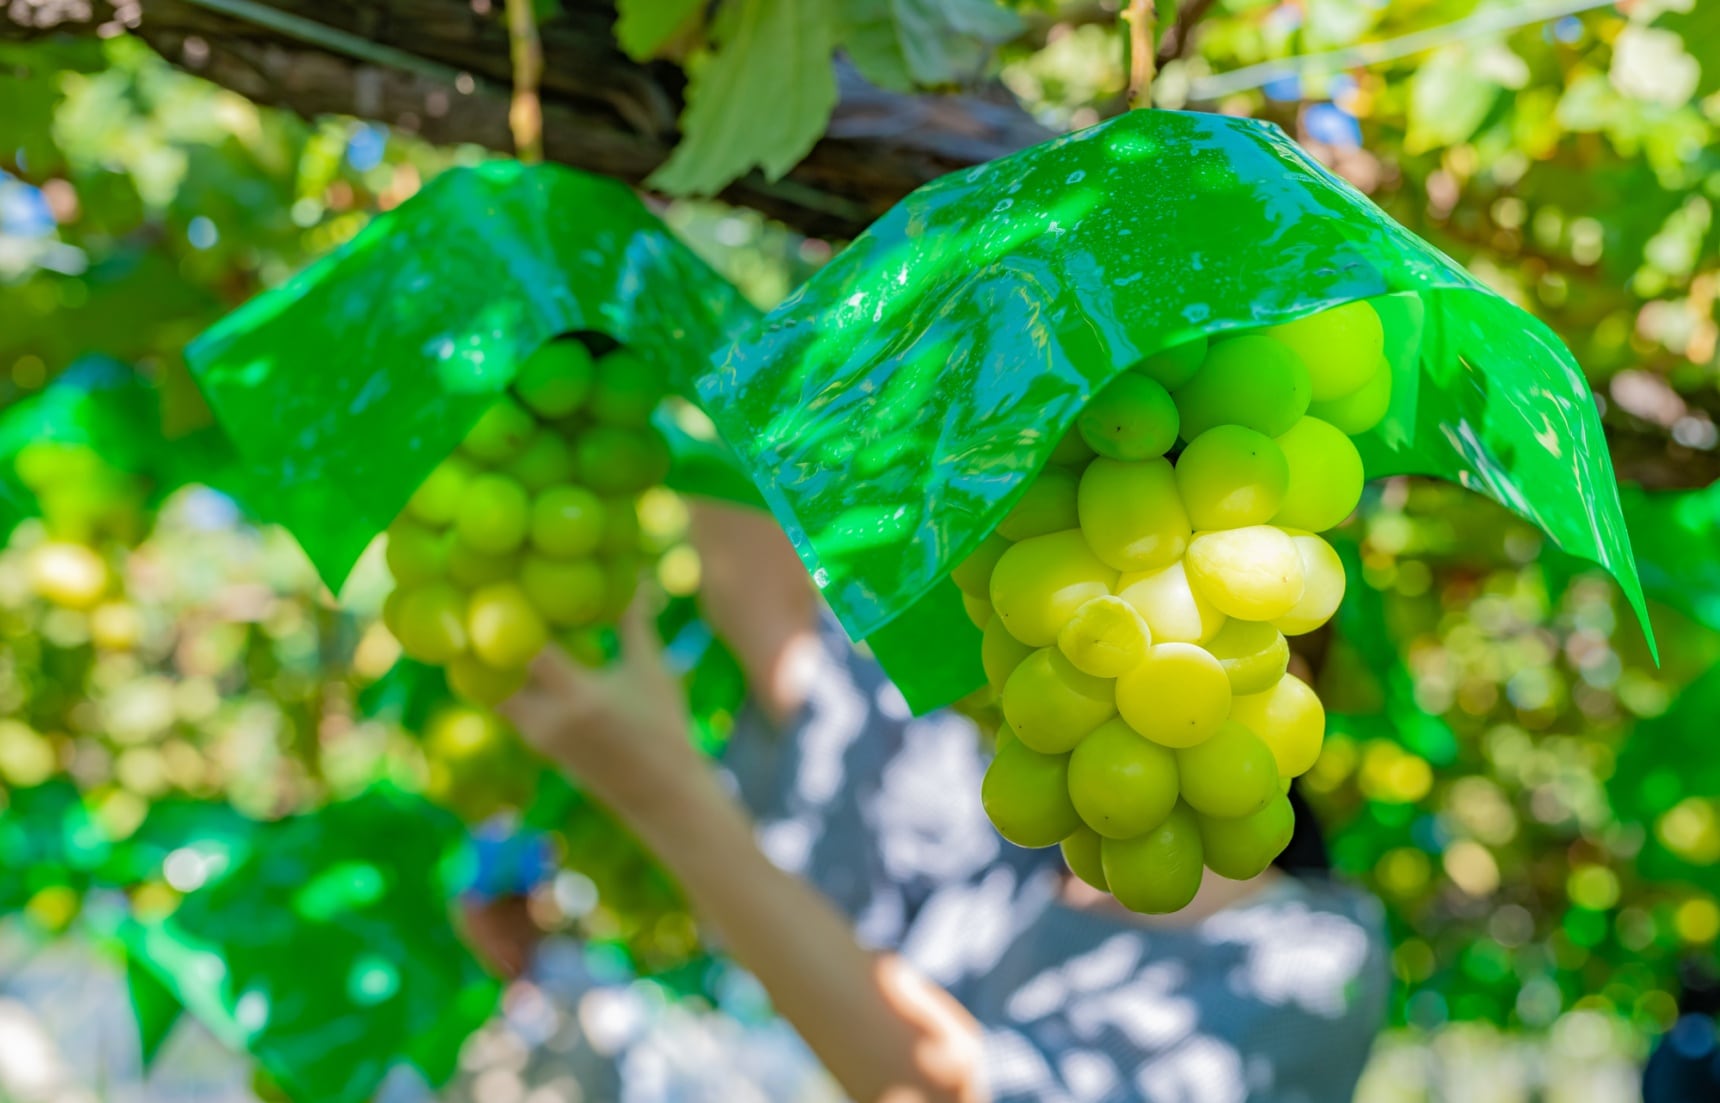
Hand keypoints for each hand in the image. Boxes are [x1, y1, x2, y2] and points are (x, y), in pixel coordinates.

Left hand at [500, 598, 702, 819]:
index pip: (523, 650)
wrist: (662, 796)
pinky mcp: (540, 747)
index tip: (499, 587)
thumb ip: (633, 623)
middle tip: (480, 605)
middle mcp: (548, 719)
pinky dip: (509, 683)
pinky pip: (510, 708)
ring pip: (496, 694)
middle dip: (484, 642)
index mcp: (577, 696)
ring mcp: (539, 737)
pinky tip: (518, 660)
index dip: (507, 617)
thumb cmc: (664, 728)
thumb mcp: (651, 671)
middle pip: (492, 675)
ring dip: (494, 665)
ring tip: (495, 629)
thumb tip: (635, 576)